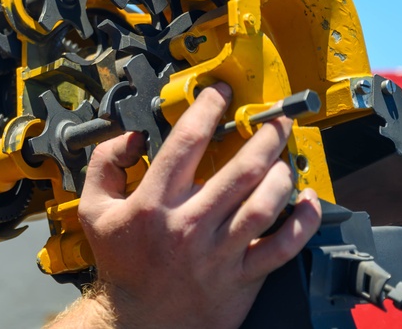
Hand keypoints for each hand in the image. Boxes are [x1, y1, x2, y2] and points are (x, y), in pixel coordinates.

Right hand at [76, 83, 321, 328]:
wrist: (137, 322)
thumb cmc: (120, 265)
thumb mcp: (94, 210)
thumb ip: (104, 165)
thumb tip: (131, 137)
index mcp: (154, 203)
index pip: (186, 142)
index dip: (208, 109)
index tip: (220, 94)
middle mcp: (189, 224)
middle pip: (240, 170)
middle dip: (264, 137)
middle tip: (273, 121)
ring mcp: (219, 252)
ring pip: (264, 205)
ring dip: (282, 174)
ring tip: (286, 156)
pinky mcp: (242, 277)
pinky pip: (281, 247)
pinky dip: (301, 222)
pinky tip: (307, 201)